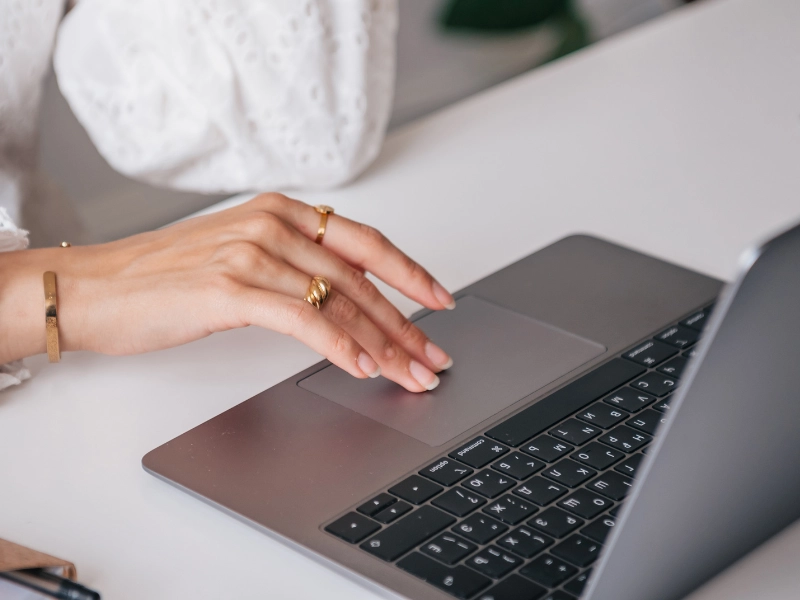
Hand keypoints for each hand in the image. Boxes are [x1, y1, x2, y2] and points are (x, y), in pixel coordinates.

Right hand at [0, 194, 454, 391]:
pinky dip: (339, 345)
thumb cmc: (165, 276)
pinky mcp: (230, 287)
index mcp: (280, 211)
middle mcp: (271, 223)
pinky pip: (302, 318)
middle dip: (404, 322)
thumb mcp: (240, 254)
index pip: (364, 241)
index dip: (409, 272)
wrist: (95, 286)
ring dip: (383, 342)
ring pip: (338, 299)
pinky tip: (363, 366)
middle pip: (359, 277)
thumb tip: (346, 303)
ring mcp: (251, 252)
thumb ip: (291, 265)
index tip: (439, 300)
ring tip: (410, 373)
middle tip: (432, 356)